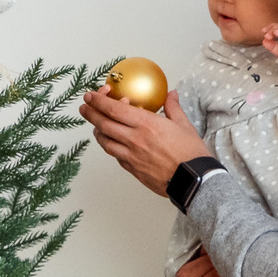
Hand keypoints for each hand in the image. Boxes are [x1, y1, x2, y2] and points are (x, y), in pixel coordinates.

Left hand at [79, 88, 211, 195]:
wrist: (193, 181)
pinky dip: (110, 146)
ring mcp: (131, 156)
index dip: (98, 101)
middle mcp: (134, 139)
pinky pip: (115, 155)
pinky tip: (113, 142)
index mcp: (146, 124)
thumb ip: (173, 108)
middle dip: (90, 113)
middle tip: (84, 107)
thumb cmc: (191, 154)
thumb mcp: (184, 125)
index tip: (90, 95)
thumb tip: (171, 95)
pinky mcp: (132, 169)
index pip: (114, 109)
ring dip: (98, 131)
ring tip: (97, 125)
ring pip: (105, 141)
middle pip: (103, 124)